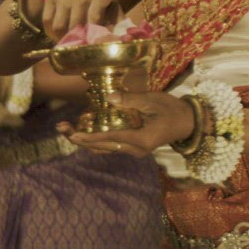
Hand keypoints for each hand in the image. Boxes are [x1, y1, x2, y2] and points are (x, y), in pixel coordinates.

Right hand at [35, 0, 117, 39]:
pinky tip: (57, 36)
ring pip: (59, 25)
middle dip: (77, 40)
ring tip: (68, 44)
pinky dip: (50, 32)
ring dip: (62, 39)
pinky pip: (47, 20)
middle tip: (80, 50)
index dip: (94, 35)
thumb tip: (123, 37)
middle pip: (75, 25)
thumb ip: (118, 18)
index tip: (94, 46)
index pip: (94, 18)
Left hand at [63, 91, 193, 156]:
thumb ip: (131, 100)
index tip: (74, 135)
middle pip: (103, 147)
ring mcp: (134, 150)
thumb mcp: (153, 100)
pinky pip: (110, 146)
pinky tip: (82, 129)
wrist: (188, 122)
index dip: (91, 137)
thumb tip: (109, 98)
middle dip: (81, 139)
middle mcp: (136, 149)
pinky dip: (95, 139)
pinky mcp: (132, 147)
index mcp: (142, 140)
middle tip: (61, 128)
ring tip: (66, 129)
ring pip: (104, 148)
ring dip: (85, 140)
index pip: (111, 139)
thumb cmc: (172, 109)